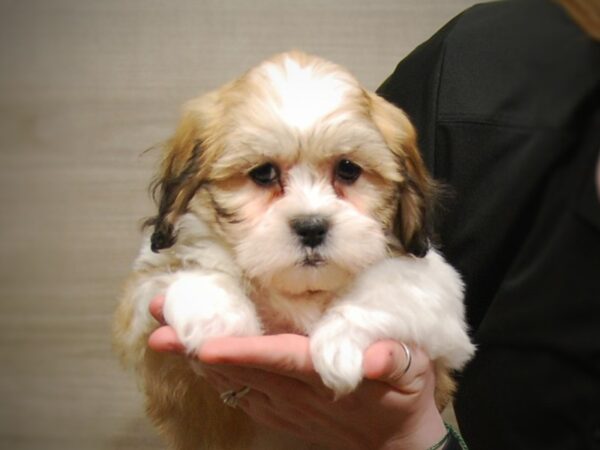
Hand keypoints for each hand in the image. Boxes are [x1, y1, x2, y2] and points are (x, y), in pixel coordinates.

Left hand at [148, 296, 445, 449]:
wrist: (396, 443)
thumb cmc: (404, 396)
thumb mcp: (413, 372)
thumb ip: (395, 360)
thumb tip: (377, 357)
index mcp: (324, 374)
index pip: (277, 361)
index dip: (241, 352)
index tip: (204, 344)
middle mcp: (296, 392)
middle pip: (239, 368)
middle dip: (196, 345)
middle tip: (160, 321)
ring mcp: (286, 405)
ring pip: (233, 380)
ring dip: (197, 357)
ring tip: (165, 333)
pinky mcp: (282, 411)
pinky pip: (240, 393)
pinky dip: (215, 375)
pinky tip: (196, 359)